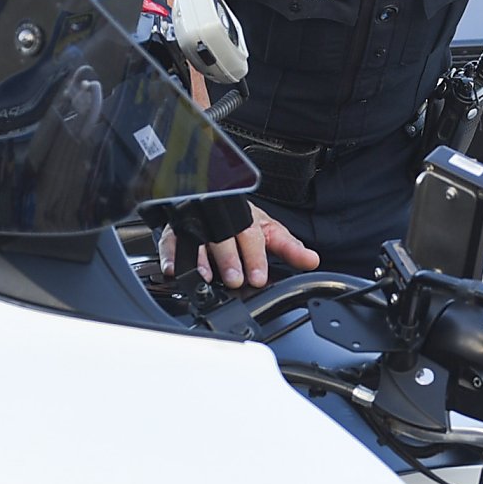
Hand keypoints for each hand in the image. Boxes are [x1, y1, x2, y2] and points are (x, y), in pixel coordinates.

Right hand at [161, 202, 319, 288]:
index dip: (255, 256)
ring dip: (200, 260)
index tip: (259, 276)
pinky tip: (173, 270)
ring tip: (206, 277)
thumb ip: (289, 248)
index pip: (251, 235)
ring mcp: (197, 224)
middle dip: (229, 260)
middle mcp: (220, 219)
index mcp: (244, 217)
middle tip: (235, 280)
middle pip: (223, 237)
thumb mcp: (270, 233)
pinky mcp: (176, 231)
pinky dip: (170, 257)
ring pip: (197, 240)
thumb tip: (312, 260)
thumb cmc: (243, 223)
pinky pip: (170, 243)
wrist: (215, 203)